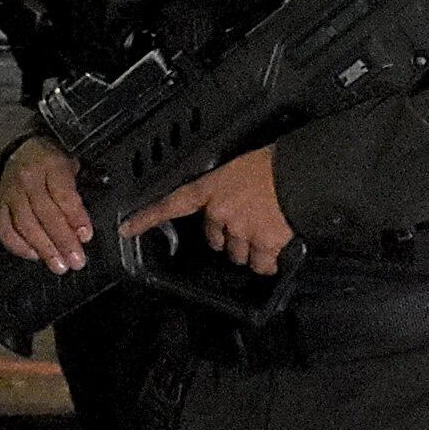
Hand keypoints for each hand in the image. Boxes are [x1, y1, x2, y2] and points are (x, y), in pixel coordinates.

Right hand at [0, 135, 93, 271]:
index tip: (86, 236)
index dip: (75, 216)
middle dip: (62, 240)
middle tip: (76, 261)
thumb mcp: (71, 167)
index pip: (63, 194)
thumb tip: (84, 230)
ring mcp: (10, 193)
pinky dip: (18, 245)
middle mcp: (27, 179)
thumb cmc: (53, 163)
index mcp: (50, 165)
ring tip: (59, 265)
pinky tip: (34, 256)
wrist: (22, 150)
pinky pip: (4, 228)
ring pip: (24, 224)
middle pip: (44, 213)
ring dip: (43, 248)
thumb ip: (77, 193)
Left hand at [127, 144, 295, 275]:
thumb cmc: (275, 164)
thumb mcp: (240, 167)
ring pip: (237, 255)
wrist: (301, 173)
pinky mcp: (263, 245)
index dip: (147, 218)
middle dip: (227, 236)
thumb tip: (232, 199)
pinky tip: (275, 252)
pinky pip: (260, 264)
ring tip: (266, 233)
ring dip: (248, 250)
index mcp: (211, 189)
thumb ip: (227, 187)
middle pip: (214, 239)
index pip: (171, 204)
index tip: (127, 229)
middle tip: (246, 223)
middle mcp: (220, 213)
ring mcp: (241, 231)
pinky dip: (267, 262)